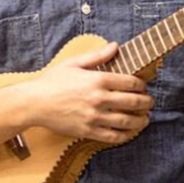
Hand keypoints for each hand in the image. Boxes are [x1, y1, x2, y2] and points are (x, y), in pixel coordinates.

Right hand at [30, 42, 153, 143]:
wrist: (34, 103)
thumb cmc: (51, 81)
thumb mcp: (73, 63)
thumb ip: (97, 56)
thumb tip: (115, 46)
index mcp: (96, 80)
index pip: (130, 82)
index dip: (141, 85)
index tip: (143, 86)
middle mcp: (98, 99)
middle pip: (134, 102)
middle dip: (146, 102)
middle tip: (149, 102)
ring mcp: (94, 117)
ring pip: (128, 121)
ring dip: (141, 120)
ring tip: (145, 118)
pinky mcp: (89, 131)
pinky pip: (114, 136)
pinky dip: (126, 135)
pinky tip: (129, 131)